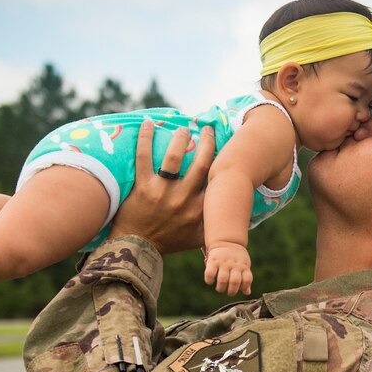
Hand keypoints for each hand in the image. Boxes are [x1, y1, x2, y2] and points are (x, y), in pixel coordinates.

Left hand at [109, 121, 214, 253]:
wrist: (137, 248)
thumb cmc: (168, 242)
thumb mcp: (197, 239)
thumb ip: (214, 227)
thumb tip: (235, 220)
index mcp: (199, 210)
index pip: (216, 181)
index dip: (222, 162)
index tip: (226, 149)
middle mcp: (184, 199)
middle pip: (201, 164)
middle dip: (207, 142)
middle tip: (207, 129)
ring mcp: (163, 192)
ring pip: (175, 158)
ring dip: (181, 139)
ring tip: (183, 129)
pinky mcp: (143, 187)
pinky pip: (144, 157)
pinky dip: (145, 139)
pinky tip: (148, 124)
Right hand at [203, 242, 252, 295]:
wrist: (227, 240)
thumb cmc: (237, 258)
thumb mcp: (244, 266)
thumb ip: (245, 279)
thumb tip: (247, 292)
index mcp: (244, 266)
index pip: (247, 279)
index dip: (244, 287)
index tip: (239, 288)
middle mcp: (234, 264)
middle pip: (234, 282)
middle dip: (231, 291)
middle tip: (228, 292)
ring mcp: (223, 262)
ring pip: (222, 280)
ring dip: (221, 288)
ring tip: (220, 288)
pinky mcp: (213, 261)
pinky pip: (210, 273)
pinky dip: (209, 280)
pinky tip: (211, 281)